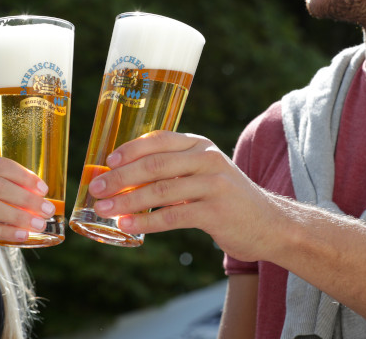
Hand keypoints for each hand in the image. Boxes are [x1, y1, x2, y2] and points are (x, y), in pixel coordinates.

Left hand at [88, 130, 285, 260]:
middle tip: (96, 188)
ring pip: (160, 190)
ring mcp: (213, 184)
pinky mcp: (216, 211)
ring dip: (126, 201)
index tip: (106, 161)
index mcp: (200, 145)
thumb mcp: (204, 174)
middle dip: (120, 177)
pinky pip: (173, 216)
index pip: (158, 140)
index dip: (129, 149)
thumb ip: (173, 171)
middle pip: (154, 164)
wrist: (270, 223)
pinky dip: (146, 221)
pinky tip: (128, 226)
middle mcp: (207, 159)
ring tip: (104, 210)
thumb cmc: (227, 199)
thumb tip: (124, 178)